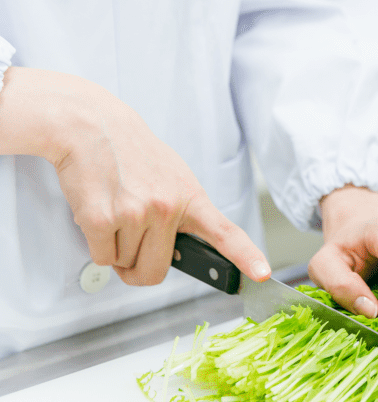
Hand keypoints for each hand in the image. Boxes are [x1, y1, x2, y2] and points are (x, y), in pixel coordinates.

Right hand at [0, 68, 270, 285]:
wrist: (93, 127)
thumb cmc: (134, 154)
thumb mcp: (175, 177)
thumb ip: (183, 213)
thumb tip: (179, 248)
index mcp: (191, 198)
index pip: (226, 233)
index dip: (246, 257)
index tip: (261, 274)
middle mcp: (167, 208)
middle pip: (155, 272)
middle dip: (139, 268)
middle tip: (132, 245)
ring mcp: (136, 215)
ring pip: (124, 265)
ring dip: (117, 249)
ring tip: (116, 212)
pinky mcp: (102, 220)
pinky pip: (102, 258)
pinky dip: (98, 245)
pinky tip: (99, 214)